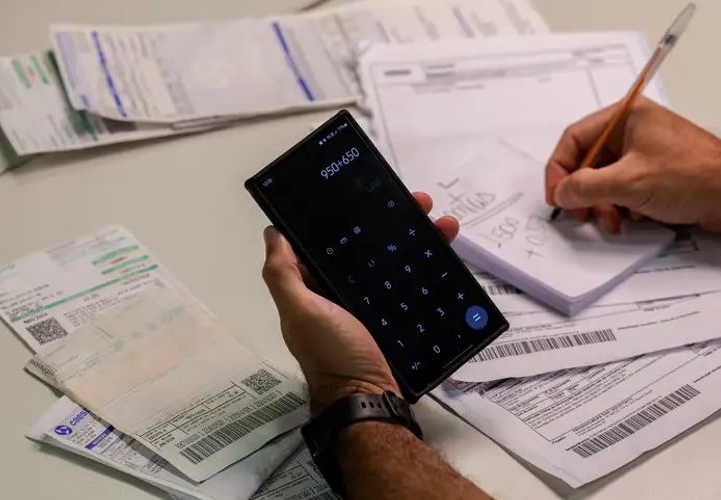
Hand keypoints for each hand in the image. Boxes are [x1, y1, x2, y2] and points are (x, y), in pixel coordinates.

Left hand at [262, 193, 458, 412]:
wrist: (370, 399)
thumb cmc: (332, 353)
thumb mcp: (301, 312)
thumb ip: (283, 275)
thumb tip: (272, 232)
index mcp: (315, 286)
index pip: (330, 240)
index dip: (348, 215)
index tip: (371, 193)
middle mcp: (342, 292)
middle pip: (367, 246)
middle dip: (392, 221)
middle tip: (420, 203)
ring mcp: (371, 305)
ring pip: (394, 261)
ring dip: (418, 238)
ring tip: (443, 223)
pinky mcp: (396, 317)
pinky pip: (411, 284)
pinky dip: (429, 267)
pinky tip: (447, 251)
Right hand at [545, 97, 720, 233]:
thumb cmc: (693, 176)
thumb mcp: (629, 183)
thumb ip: (586, 187)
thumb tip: (562, 192)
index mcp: (625, 117)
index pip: (575, 138)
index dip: (560, 168)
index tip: (557, 195)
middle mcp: (632, 131)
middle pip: (587, 160)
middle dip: (582, 190)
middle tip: (580, 212)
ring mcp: (643, 152)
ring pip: (603, 177)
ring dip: (601, 202)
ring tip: (610, 220)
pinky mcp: (653, 172)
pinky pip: (621, 187)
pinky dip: (618, 205)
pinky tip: (629, 218)